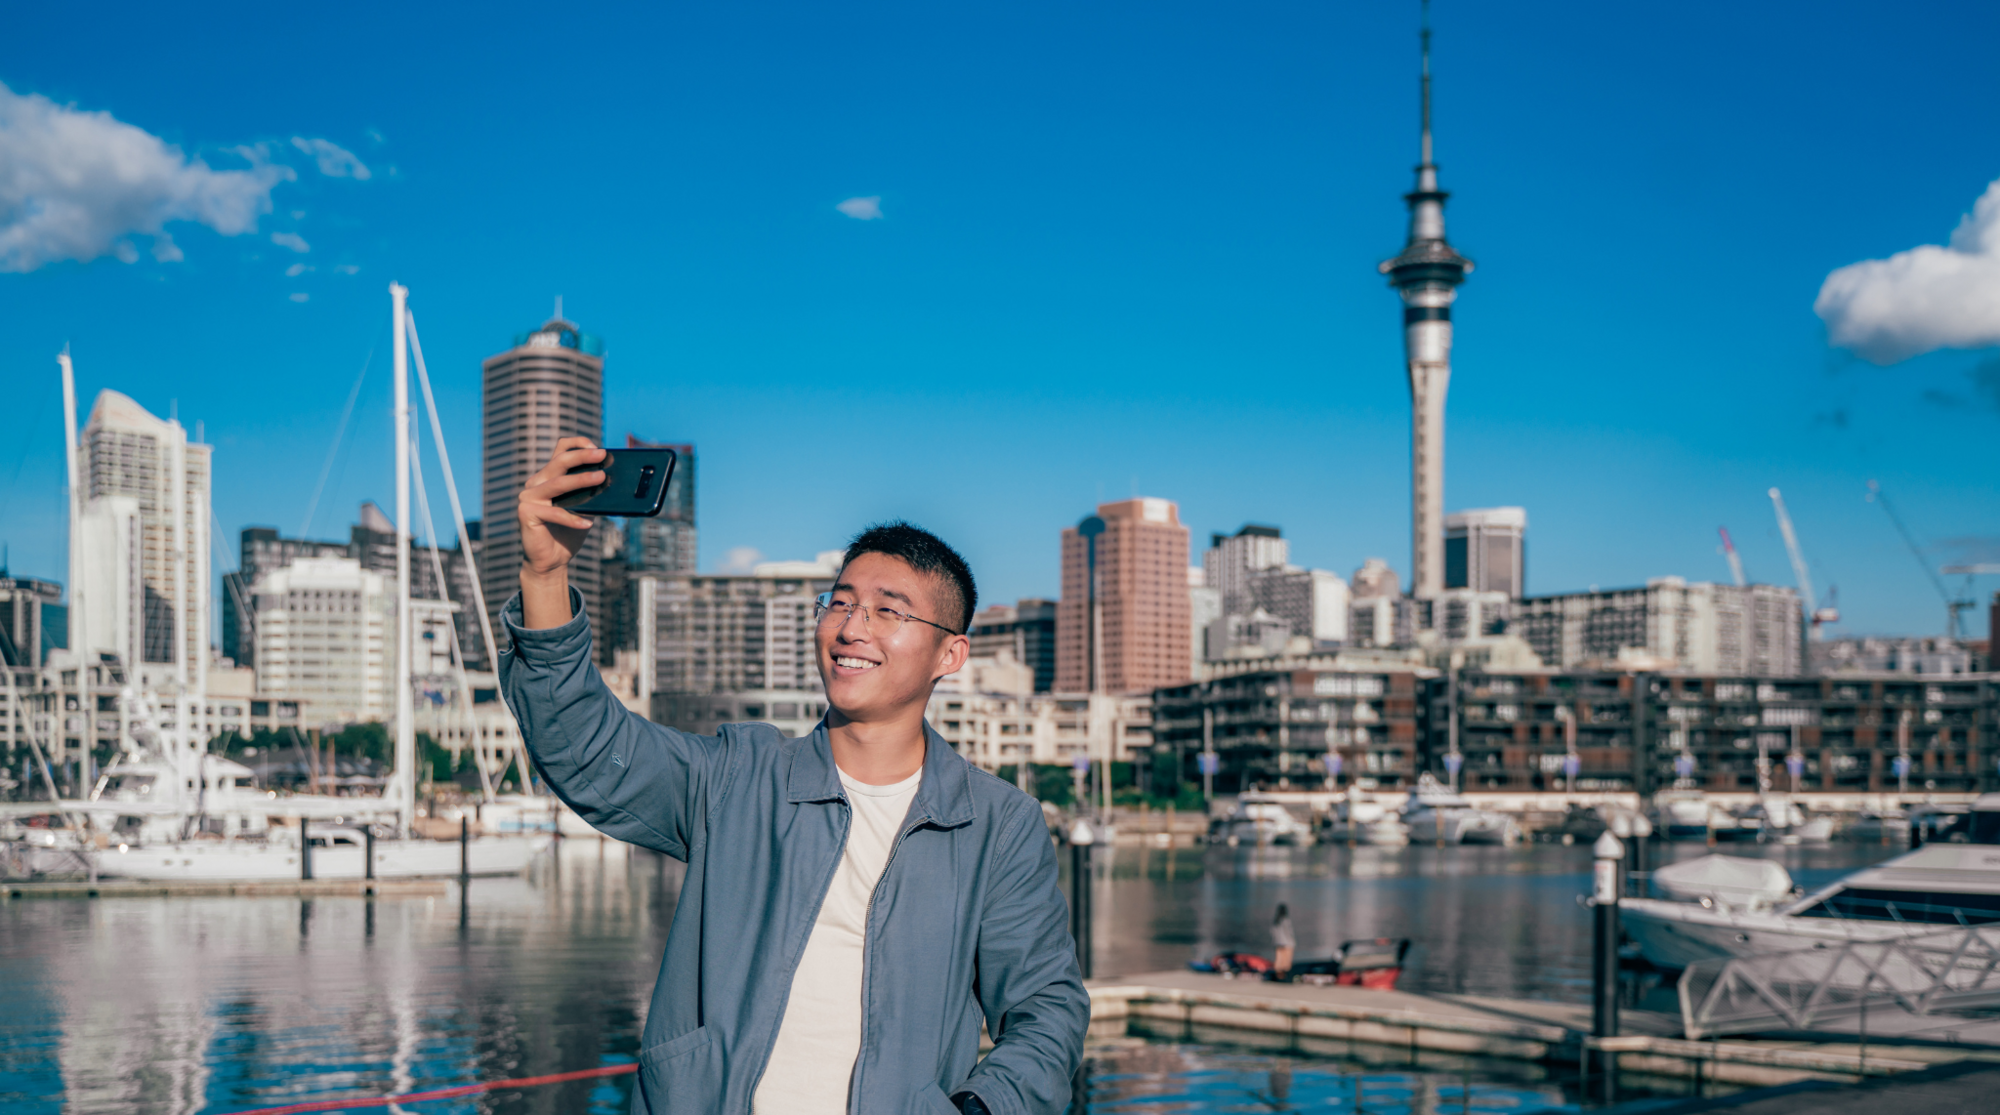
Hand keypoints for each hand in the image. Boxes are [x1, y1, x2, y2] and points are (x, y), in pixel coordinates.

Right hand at [518, 437, 604, 627]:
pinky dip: (573, 519)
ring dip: (581, 480)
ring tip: (600, 479)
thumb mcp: (585, 509)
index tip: (598, 448)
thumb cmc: (568, 532)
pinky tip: (588, 524)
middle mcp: (536, 483)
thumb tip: (613, 480)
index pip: (561, 450)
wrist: (551, 560)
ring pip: (558, 484)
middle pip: (559, 462)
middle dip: (582, 456)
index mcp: (549, 477)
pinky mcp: (526, 513)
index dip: (578, 445)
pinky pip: (554, 513)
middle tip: (602, 455)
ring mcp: (528, 497)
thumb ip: (591, 493)